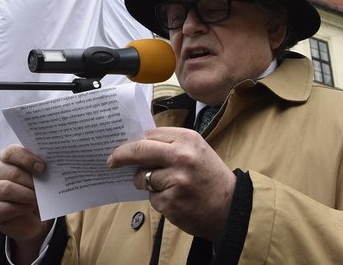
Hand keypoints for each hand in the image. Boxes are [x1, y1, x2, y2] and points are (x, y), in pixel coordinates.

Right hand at [0, 145, 49, 258]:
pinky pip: (5, 207)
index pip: (12, 152)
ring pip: (8, 189)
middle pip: (13, 173)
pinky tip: (29, 207)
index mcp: (5, 157)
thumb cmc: (31, 189)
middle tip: (45, 188)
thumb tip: (51, 167)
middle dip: (32, 181)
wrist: (27, 215)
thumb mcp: (36, 176)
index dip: (28, 159)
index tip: (43, 167)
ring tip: (38, 198)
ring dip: (27, 195)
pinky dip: (21, 208)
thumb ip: (39, 168)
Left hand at [108, 127, 235, 242]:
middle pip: (139, 151)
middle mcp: (181, 157)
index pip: (149, 135)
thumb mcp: (196, 150)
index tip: (122, 146)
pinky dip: (159, 200)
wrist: (231, 206)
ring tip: (167, 186)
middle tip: (112, 160)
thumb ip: (170, 144)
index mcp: (187, 139)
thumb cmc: (210, 176)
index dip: (133, 141)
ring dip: (146, 183)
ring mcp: (175, 181)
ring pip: (143, 178)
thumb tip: (139, 143)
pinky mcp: (170, 202)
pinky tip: (175, 199)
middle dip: (121, 155)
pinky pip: (152, 198)